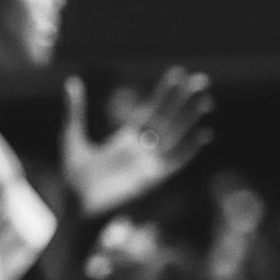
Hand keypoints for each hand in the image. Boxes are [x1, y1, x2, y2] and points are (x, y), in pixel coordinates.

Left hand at [61, 67, 212, 220]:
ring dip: (191, 119)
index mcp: (126, 139)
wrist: (76, 206)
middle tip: (202, 79)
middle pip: (169, 119)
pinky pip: (176, 162)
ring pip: (176, 136)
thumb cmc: (72, 177)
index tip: (178, 73)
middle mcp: (142, 149)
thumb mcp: (73, 137)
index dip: (165, 93)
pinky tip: (204, 134)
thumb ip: (76, 110)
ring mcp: (149, 163)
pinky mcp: (152, 178)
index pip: (152, 110)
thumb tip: (73, 81)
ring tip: (206, 100)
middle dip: (184, 100)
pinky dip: (190, 149)